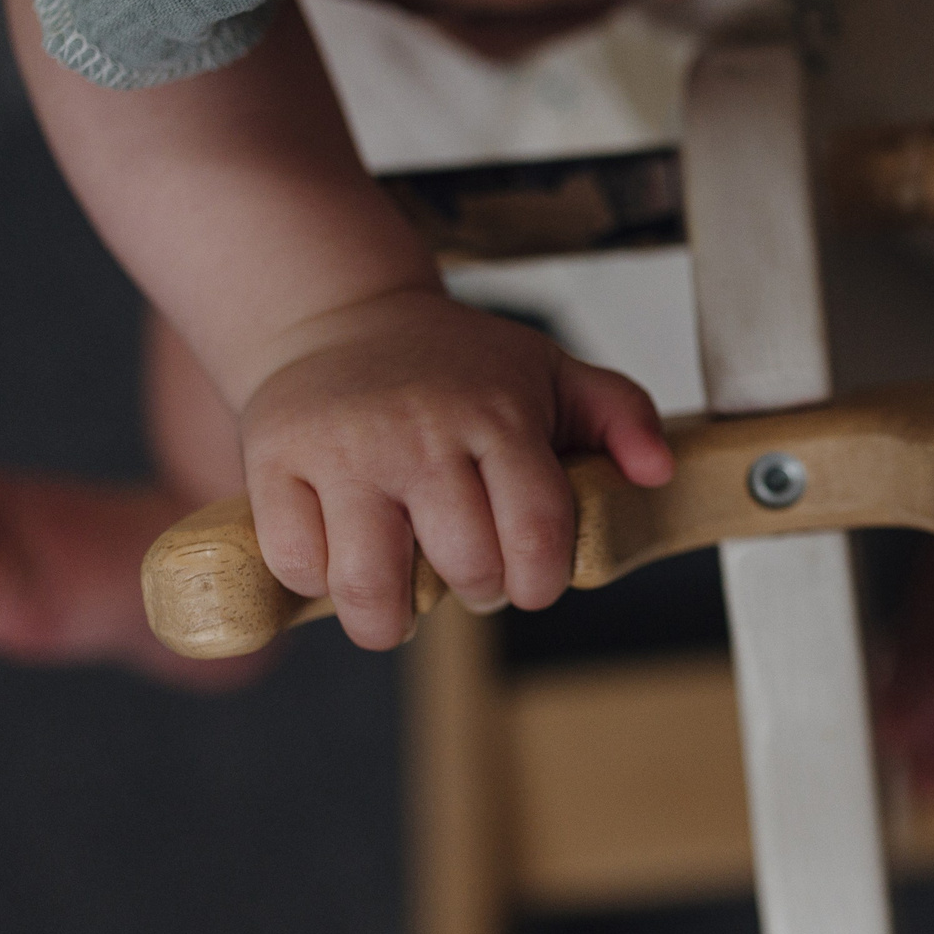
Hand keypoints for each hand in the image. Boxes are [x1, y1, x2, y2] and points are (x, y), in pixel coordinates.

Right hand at [239, 289, 674, 647]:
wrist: (340, 317)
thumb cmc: (454, 365)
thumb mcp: (550, 371)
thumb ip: (622, 415)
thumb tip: (657, 472)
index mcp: (497, 414)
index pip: (537, 532)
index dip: (538, 582)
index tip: (528, 582)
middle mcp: (420, 432)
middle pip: (463, 567)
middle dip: (477, 592)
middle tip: (468, 573)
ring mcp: (343, 450)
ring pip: (371, 586)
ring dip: (392, 617)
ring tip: (402, 595)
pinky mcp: (275, 462)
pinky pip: (298, 565)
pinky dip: (320, 583)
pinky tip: (342, 557)